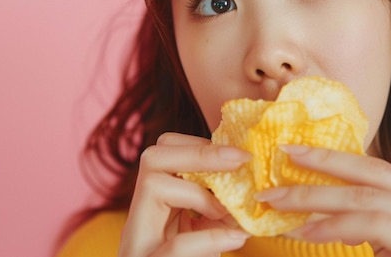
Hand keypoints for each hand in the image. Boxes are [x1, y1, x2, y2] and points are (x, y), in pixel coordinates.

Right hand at [118, 133, 251, 256]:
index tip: (239, 154)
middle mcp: (139, 222)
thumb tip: (252, 170)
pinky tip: (235, 240)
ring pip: (155, 189)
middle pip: (151, 158)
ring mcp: (138, 246)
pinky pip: (173, 249)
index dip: (199, 145)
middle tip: (240, 161)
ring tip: (230, 215)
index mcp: (154, 208)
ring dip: (203, 195)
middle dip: (199, 154)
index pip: (162, 151)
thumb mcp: (206, 233)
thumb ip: (216, 206)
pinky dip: (208, 239)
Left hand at [255, 145, 390, 256]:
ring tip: (279, 204)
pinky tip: (306, 231)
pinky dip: (335, 226)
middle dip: (319, 170)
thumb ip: (366, 222)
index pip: (380, 171)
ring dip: (317, 200)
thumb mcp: (388, 248)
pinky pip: (377, 224)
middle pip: (374, 177)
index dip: (333, 158)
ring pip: (370, 199)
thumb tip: (318, 207)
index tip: (292, 152)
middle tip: (276, 174)